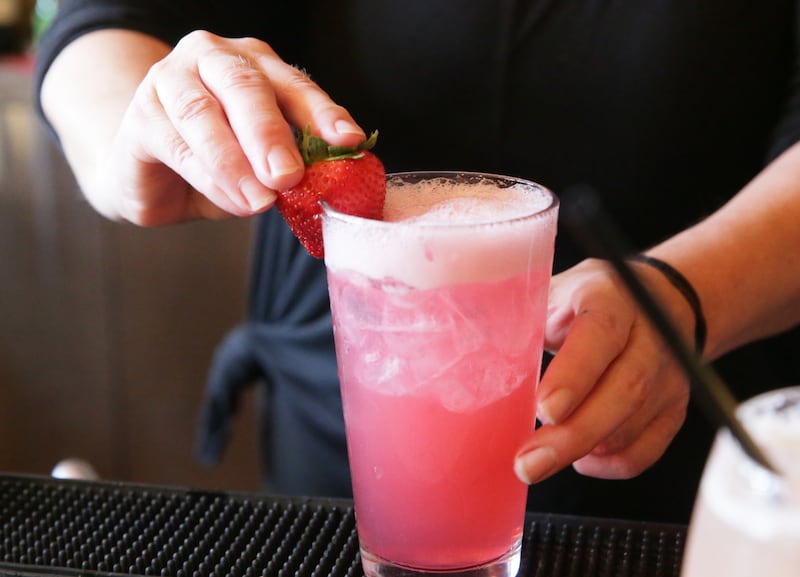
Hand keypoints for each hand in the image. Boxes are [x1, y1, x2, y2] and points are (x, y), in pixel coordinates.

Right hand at [102, 31, 364, 224]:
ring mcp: (169, 80)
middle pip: (245, 88)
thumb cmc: (216, 161)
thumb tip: (324, 183)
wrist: (149, 172)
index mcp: (254, 63)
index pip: (294, 84)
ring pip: (203, 114)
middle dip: (271, 134)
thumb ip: (289, 162)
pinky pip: (177, 146)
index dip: (322, 113)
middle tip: (288, 176)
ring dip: (236, 163)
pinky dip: (209, 178)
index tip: (348, 140)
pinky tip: (232, 201)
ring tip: (260, 201)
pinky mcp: (140, 116)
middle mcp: (211, 59)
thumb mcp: (261, 161)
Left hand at [514, 258, 691, 483]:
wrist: (657, 301)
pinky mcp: (674, 408)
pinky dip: (608, 464)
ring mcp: (668, 375)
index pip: (600, 334)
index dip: (575, 374)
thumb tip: (459, 337)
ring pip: (632, 426)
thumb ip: (518, 311)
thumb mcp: (553, 290)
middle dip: (572, 435)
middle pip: (623, 390)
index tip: (544, 409)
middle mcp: (650, 336)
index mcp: (611, 297)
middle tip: (528, 463)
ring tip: (538, 460)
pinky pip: (645, 450)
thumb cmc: (587, 300)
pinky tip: (579, 457)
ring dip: (582, 451)